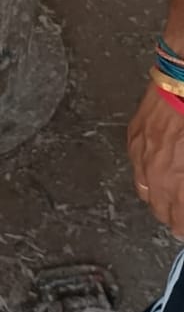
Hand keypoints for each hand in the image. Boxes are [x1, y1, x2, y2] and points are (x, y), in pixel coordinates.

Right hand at [127, 82, 183, 236]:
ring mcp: (143, 157)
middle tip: (179, 222)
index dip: (183, 227)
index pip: (180, 220)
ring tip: (168, 203)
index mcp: (179, 182)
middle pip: (162, 211)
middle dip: (173, 219)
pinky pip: (137, 170)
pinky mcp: (134, 140)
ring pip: (146, 193)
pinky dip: (147, 178)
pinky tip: (156, 176)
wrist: (183, 84)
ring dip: (159, 201)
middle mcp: (159, 175)